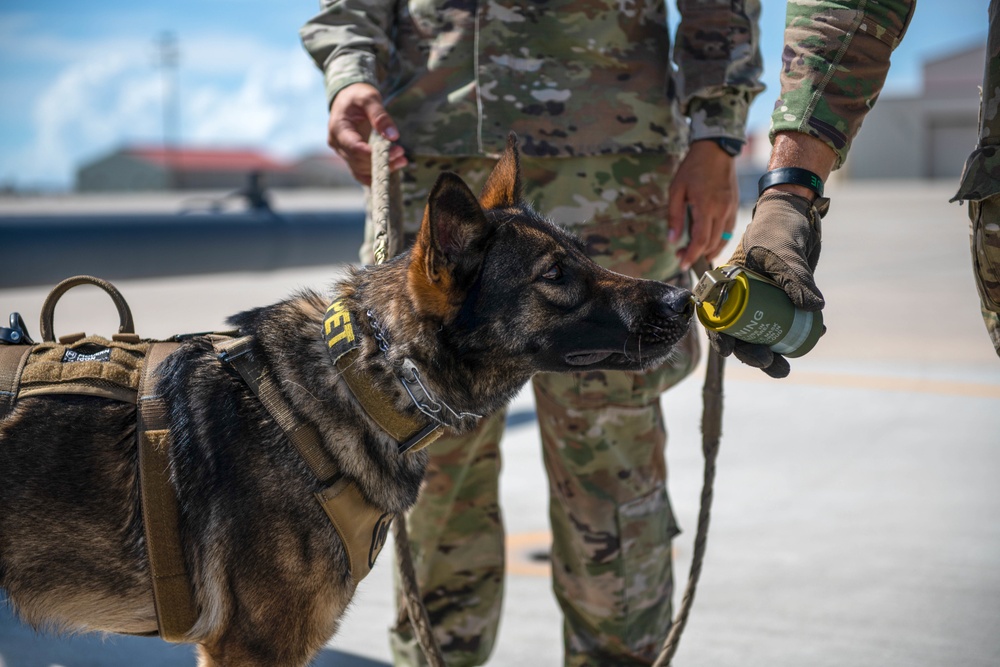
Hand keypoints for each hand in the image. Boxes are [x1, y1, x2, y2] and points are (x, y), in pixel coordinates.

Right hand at [327, 83, 406, 185]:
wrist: (348, 98)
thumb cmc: (357, 95)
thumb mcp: (369, 98)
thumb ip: (380, 115)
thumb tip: (393, 136)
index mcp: (338, 128)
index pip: (354, 148)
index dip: (372, 154)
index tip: (393, 152)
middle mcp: (337, 144)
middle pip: (359, 161)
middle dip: (381, 160)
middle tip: (401, 152)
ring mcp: (343, 152)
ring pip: (361, 169)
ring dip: (382, 168)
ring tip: (402, 160)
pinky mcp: (351, 156)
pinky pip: (362, 171)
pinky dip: (377, 172)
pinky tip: (393, 167)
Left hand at [667, 140, 738, 271]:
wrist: (715, 149)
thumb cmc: (693, 168)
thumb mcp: (676, 190)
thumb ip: (674, 217)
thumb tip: (672, 240)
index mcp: (706, 206)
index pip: (700, 240)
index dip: (691, 256)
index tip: (682, 265)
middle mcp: (722, 210)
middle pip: (712, 243)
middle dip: (697, 255)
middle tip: (681, 256)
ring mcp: (730, 208)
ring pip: (723, 240)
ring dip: (709, 251)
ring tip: (694, 254)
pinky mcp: (734, 206)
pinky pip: (728, 230)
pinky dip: (719, 241)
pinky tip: (708, 243)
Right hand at [707, 190, 827, 377]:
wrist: (798, 214)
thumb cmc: (778, 227)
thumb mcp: (783, 252)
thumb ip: (795, 278)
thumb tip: (813, 309)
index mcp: (726, 284)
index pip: (715, 316)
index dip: (719, 337)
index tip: (729, 350)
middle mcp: (740, 295)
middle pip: (738, 332)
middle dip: (750, 352)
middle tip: (768, 361)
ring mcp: (761, 300)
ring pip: (760, 333)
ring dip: (770, 352)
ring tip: (783, 368)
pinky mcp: (782, 300)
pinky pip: (784, 323)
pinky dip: (795, 334)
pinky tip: (810, 339)